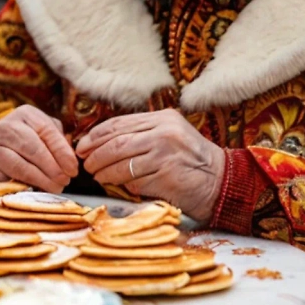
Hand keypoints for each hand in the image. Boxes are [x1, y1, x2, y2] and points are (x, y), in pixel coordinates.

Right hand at [0, 105, 78, 192]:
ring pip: (19, 163)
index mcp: (26, 114)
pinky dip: (27, 183)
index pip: (47, 130)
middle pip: (33, 147)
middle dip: (53, 167)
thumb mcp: (44, 134)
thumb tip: (70, 159)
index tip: (73, 168)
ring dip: (41, 178)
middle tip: (65, 180)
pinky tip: (38, 188)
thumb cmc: (25, 141)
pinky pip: (9, 175)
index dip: (62, 151)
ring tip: (55, 187)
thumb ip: (57, 142)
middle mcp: (9, 125)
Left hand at [76, 109, 224, 221]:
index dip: (95, 136)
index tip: (82, 146)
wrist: (222, 182)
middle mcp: (164, 133)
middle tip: (86, 164)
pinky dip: (124, 185)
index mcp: (162, 118)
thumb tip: (100, 144)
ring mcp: (166, 154)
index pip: (118, 124)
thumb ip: (142, 134)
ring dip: (105, 172)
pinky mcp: (167, 176)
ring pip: (122, 162)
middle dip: (95, 155)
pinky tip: (119, 186)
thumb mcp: (170, 135)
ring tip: (98, 176)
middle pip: (116, 143)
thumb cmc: (191, 161)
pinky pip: (135, 181)